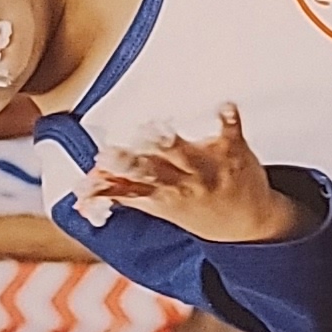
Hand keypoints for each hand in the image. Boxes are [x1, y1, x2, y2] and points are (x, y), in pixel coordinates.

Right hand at [76, 105, 315, 244]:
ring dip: (168, 142)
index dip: (109, 181)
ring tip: (155, 128)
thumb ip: (120, 195)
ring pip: (184, 152)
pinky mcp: (234, 149)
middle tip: (109, 153)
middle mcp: (183, 182)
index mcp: (161, 196)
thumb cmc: (197, 209)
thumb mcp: (158, 208)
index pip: (129, 188)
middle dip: (130, 162)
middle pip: (151, 170)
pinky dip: (227, 118)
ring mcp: (209, 167)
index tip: (93, 172)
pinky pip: (231, 131)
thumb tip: (81, 195)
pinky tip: (223, 106)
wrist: (250, 225)